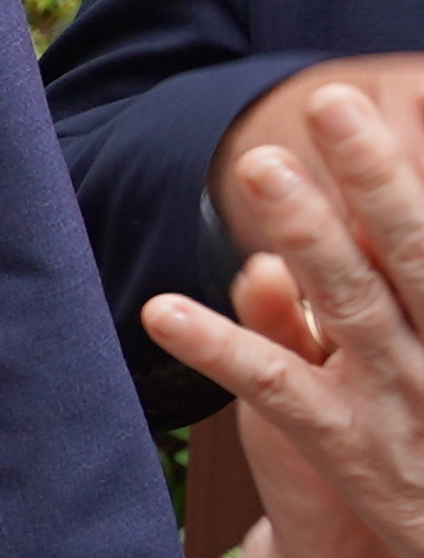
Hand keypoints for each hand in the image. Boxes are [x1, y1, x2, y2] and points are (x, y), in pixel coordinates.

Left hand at [148, 77, 423, 557]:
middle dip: (374, 178)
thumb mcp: (415, 374)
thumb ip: (359, 317)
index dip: (415, 177)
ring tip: (259, 166)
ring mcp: (402, 407)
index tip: (386, 108)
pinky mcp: (350, 456)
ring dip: (308, 234)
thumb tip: (289, 265)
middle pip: (414, 254)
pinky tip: (159, 309)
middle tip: (331, 101)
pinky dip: (221, 346)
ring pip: (354, 305)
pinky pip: (280, 391)